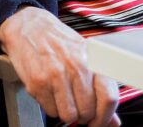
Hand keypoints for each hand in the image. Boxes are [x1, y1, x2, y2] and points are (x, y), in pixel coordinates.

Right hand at [0, 6, 119, 126]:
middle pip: (88, 111)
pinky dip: (51, 106)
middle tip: (77, 107)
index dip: (105, 117)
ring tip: (62, 98)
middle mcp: (76, 66)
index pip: (108, 97)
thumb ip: (100, 89)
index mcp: (92, 59)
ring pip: (69, 115)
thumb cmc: (59, 41)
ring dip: (66, 112)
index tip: (98, 121)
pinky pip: (50, 110)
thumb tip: (113, 121)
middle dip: (83, 116)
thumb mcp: (84, 57)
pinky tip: (49, 91)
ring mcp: (56, 74)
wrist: (29, 25)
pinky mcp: (38, 81)